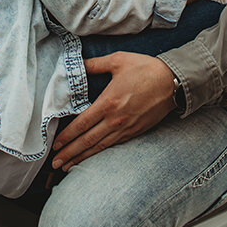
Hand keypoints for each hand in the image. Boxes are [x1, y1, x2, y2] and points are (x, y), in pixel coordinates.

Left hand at [51, 53, 175, 169]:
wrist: (173, 82)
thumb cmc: (145, 68)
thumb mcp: (118, 60)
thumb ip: (94, 64)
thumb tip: (77, 64)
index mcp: (108, 102)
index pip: (82, 124)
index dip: (67, 136)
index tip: (55, 144)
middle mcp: (115, 119)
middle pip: (87, 141)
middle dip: (70, 153)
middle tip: (54, 163)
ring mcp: (126, 128)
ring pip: (99, 147)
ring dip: (82, 158)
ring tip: (67, 166)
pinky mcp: (135, 132)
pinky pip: (113, 146)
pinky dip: (99, 153)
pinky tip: (91, 157)